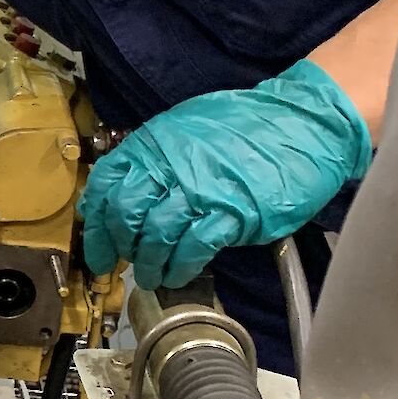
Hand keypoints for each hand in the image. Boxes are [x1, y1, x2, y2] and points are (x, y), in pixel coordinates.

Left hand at [81, 61, 371, 289]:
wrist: (302, 122)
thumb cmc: (244, 126)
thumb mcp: (184, 131)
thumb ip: (153, 159)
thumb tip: (122, 191)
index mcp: (153, 145)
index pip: (105, 187)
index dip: (96, 224)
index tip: (96, 247)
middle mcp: (170, 166)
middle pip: (125, 215)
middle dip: (120, 245)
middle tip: (125, 263)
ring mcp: (201, 191)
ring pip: (155, 235)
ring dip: (149, 263)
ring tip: (152, 276)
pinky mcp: (233, 214)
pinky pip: (193, 247)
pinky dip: (180, 267)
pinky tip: (178, 275)